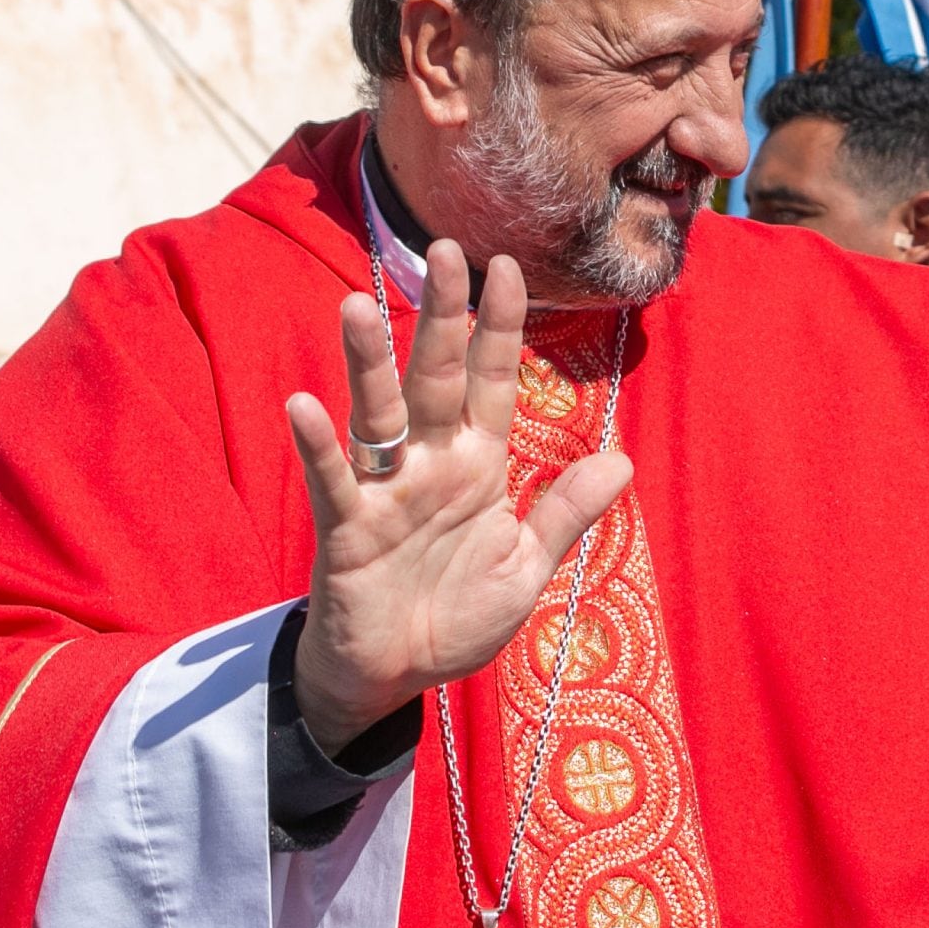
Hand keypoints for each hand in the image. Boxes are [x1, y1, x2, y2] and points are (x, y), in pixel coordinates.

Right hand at [283, 242, 632, 754]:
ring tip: (359, 305)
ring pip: (378, 414)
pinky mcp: (347, 530)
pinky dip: (319, 445)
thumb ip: (565, 514)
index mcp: (477, 464)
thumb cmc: (454, 617)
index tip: (509, 265)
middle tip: (447, 249)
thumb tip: (623, 459)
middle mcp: (430, 464)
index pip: (492, 381)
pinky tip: (305, 405)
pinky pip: (333, 481)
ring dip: (369, 362)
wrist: (395, 678)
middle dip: (443, 316)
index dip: (499, 327)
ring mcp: (384, 491)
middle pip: (437, 377)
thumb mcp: (525, 567)